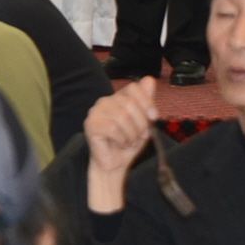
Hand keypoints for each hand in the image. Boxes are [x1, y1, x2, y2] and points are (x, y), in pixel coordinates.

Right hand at [84, 77, 159, 213]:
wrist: (115, 165)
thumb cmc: (128, 144)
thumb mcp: (144, 123)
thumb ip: (146, 102)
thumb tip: (149, 80)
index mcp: (118, 98)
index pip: (134, 87)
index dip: (147, 102)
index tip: (153, 117)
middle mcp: (105, 101)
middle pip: (130, 103)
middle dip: (140, 124)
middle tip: (137, 136)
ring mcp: (95, 112)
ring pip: (122, 117)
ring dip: (131, 134)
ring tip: (127, 141)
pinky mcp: (91, 124)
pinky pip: (113, 129)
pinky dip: (121, 140)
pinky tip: (118, 144)